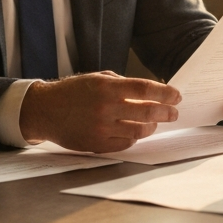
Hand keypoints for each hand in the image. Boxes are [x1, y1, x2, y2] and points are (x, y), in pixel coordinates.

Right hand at [19, 71, 180, 152]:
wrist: (45, 110)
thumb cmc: (73, 92)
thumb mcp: (96, 78)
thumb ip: (121, 84)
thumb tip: (150, 92)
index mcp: (107, 87)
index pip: (145, 89)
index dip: (165, 93)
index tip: (177, 95)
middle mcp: (105, 107)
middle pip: (147, 112)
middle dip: (166, 112)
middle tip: (174, 112)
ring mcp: (102, 128)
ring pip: (139, 131)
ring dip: (152, 126)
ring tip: (155, 122)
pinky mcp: (97, 144)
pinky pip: (125, 143)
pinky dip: (135, 138)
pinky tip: (137, 132)